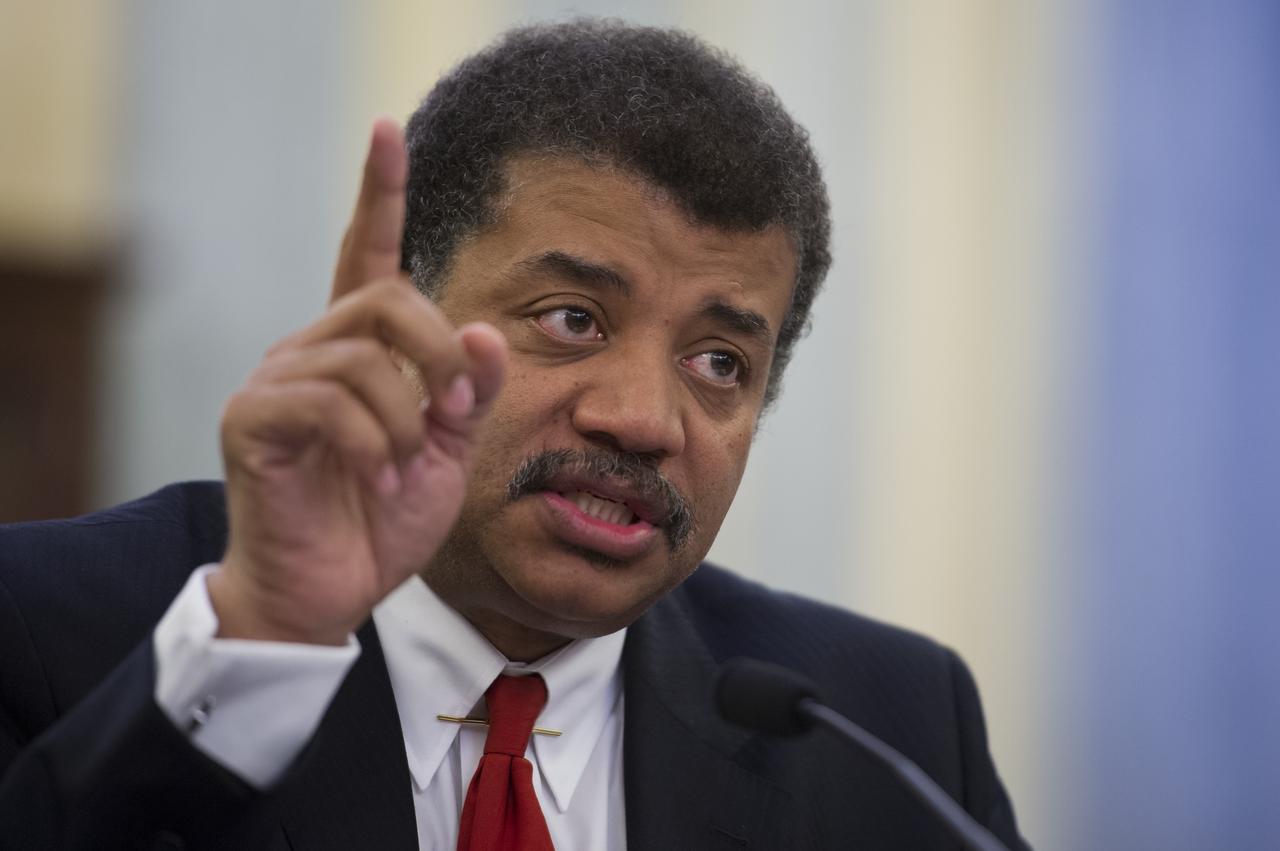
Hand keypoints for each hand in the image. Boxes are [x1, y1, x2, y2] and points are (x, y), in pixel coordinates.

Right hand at [207, 119, 505, 644]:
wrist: (328, 593)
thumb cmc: (382, 519)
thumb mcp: (449, 454)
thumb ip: (468, 394)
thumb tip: (482, 329)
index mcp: (359, 351)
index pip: (369, 255)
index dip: (380, 194)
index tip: (388, 130)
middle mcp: (311, 350)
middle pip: (386, 297)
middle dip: (439, 353)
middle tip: (453, 409)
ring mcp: (275, 381)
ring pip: (362, 354)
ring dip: (405, 415)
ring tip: (404, 466)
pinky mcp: (253, 419)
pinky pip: (326, 399)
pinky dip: (370, 440)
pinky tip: (375, 475)